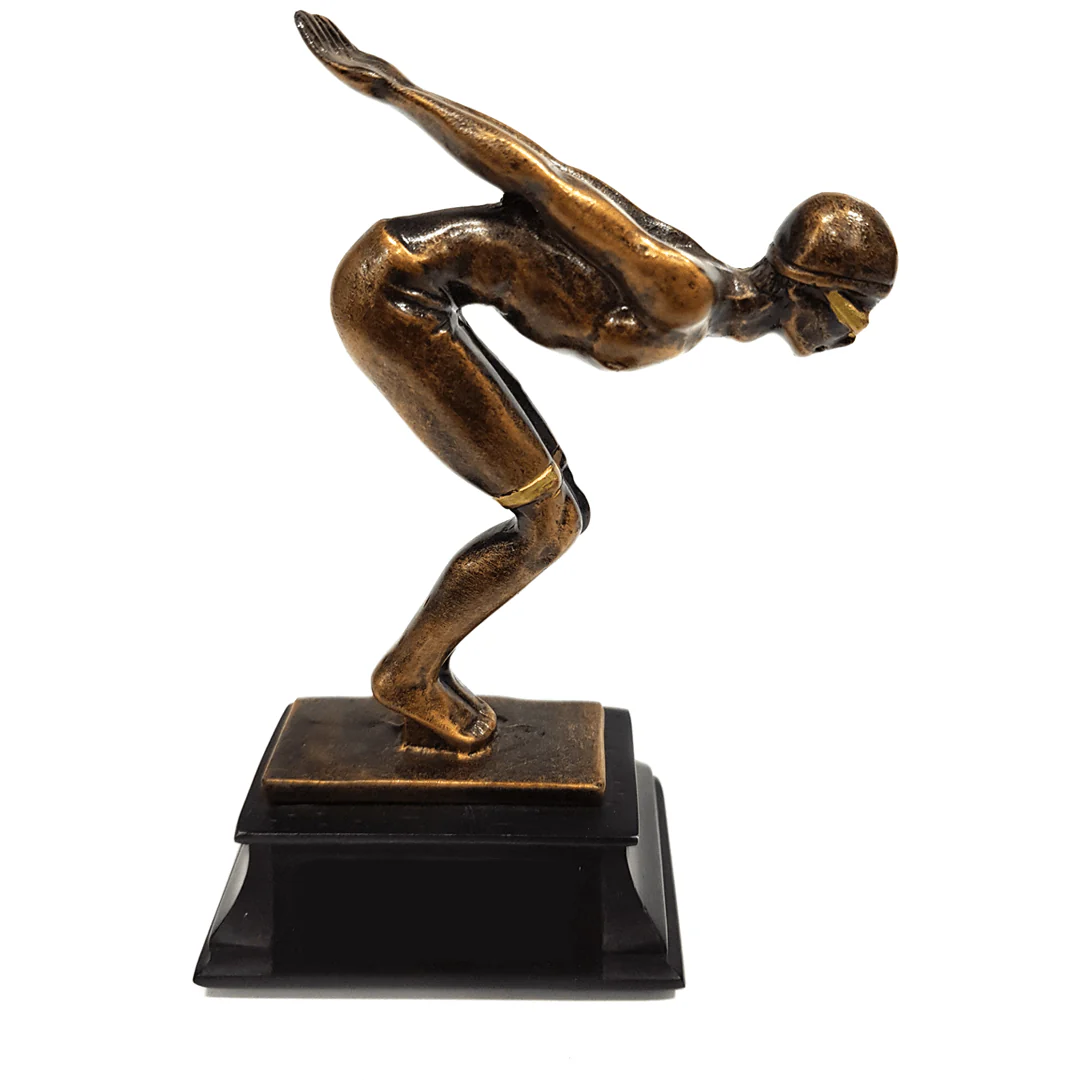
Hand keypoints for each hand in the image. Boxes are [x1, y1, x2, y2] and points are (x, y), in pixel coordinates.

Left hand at [294, 11, 410, 94]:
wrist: (400, 95)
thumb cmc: (393, 91)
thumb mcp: (384, 82)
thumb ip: (375, 79)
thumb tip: (372, 78)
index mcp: (345, 73)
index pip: (322, 51)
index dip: (310, 36)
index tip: (300, 21)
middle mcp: (344, 68)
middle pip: (323, 45)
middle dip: (311, 29)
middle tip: (298, 12)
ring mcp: (350, 63)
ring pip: (330, 42)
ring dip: (319, 28)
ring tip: (307, 14)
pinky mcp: (357, 58)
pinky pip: (340, 42)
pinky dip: (331, 30)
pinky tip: (325, 21)